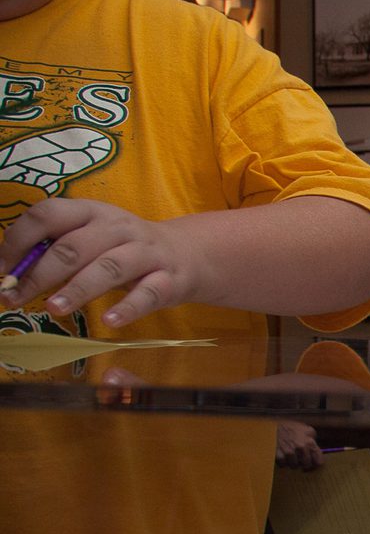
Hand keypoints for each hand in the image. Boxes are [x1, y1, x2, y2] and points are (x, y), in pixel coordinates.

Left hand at [0, 196, 209, 328]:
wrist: (187, 254)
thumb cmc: (124, 249)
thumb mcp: (91, 238)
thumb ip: (56, 250)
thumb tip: (10, 273)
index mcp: (92, 212)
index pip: (49, 214)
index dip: (20, 240)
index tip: (2, 269)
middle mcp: (118, 228)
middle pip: (75, 246)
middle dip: (41, 273)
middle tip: (17, 297)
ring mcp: (146, 253)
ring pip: (109, 268)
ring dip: (78, 289)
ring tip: (54, 309)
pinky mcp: (169, 280)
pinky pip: (148, 294)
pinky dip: (128, 308)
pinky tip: (110, 322)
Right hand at [275, 420, 323, 470]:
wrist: (272, 425)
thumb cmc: (289, 427)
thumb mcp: (305, 429)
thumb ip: (312, 440)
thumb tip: (317, 451)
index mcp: (310, 442)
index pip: (319, 462)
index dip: (316, 464)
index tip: (313, 464)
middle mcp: (301, 448)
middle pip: (306, 465)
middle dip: (303, 462)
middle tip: (299, 458)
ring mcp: (289, 452)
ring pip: (294, 466)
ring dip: (292, 462)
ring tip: (289, 453)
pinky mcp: (279, 455)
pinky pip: (283, 465)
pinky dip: (282, 462)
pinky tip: (281, 454)